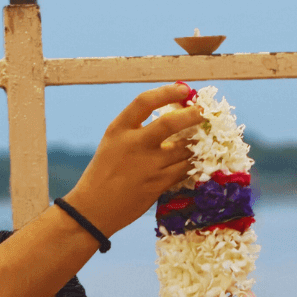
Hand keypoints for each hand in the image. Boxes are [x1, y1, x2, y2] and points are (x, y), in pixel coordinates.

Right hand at [65, 83, 203, 237]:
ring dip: (195, 144)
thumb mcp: (113, 143)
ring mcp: (148, 165)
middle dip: (191, 115)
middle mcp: (134, 144)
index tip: (184, 89)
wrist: (94, 208)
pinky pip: (183, 170)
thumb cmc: (104, 173)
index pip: (145, 101)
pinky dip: (192, 164)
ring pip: (183, 150)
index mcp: (119, 128)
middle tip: (202, 113)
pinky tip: (196, 161)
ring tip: (202, 140)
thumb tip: (168, 120)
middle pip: (170, 123)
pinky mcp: (158, 185)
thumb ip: (136, 130)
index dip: (167, 92)